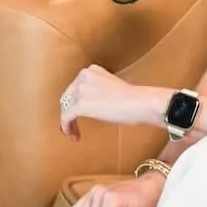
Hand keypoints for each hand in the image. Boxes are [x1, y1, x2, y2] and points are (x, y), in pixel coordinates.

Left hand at [55, 64, 171, 138]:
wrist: (141, 103)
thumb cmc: (134, 99)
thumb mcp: (112, 87)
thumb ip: (99, 91)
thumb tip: (93, 105)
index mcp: (92, 70)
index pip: (75, 87)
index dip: (75, 102)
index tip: (79, 114)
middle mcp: (83, 76)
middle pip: (68, 97)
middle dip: (70, 112)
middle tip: (74, 126)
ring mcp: (81, 90)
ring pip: (66, 108)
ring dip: (69, 122)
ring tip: (74, 133)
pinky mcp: (81, 104)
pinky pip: (66, 117)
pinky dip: (67, 127)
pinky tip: (73, 135)